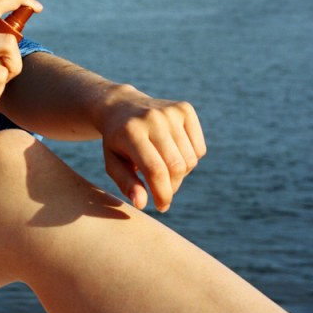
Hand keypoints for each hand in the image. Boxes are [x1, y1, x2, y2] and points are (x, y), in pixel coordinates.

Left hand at [97, 85, 205, 211]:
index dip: (162, 194)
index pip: (155, 170)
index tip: (161, 207)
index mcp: (131, 131)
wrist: (121, 106)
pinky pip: (199, 149)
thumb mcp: (113, 161)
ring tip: (164, 170)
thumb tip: (141, 204)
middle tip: (162, 191)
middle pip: (176, 167)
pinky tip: (173, 154)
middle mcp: (152, 118)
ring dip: (181, 174)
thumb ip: (126, 183)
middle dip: (171, 187)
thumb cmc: (117, 141)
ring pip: (190, 160)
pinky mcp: (185, 109)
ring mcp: (170, 111)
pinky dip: (190, 160)